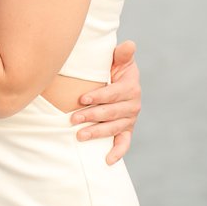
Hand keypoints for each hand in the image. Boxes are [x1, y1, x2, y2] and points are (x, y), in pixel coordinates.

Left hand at [70, 39, 139, 163]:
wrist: (117, 81)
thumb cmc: (113, 68)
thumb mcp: (118, 59)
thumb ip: (122, 54)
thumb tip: (129, 45)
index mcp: (131, 86)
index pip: (114, 94)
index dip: (98, 97)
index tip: (81, 99)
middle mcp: (133, 104)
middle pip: (111, 113)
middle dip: (92, 116)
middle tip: (72, 119)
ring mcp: (130, 119)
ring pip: (113, 128)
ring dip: (97, 133)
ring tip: (79, 136)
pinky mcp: (127, 130)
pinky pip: (124, 143)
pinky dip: (118, 152)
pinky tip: (107, 160)